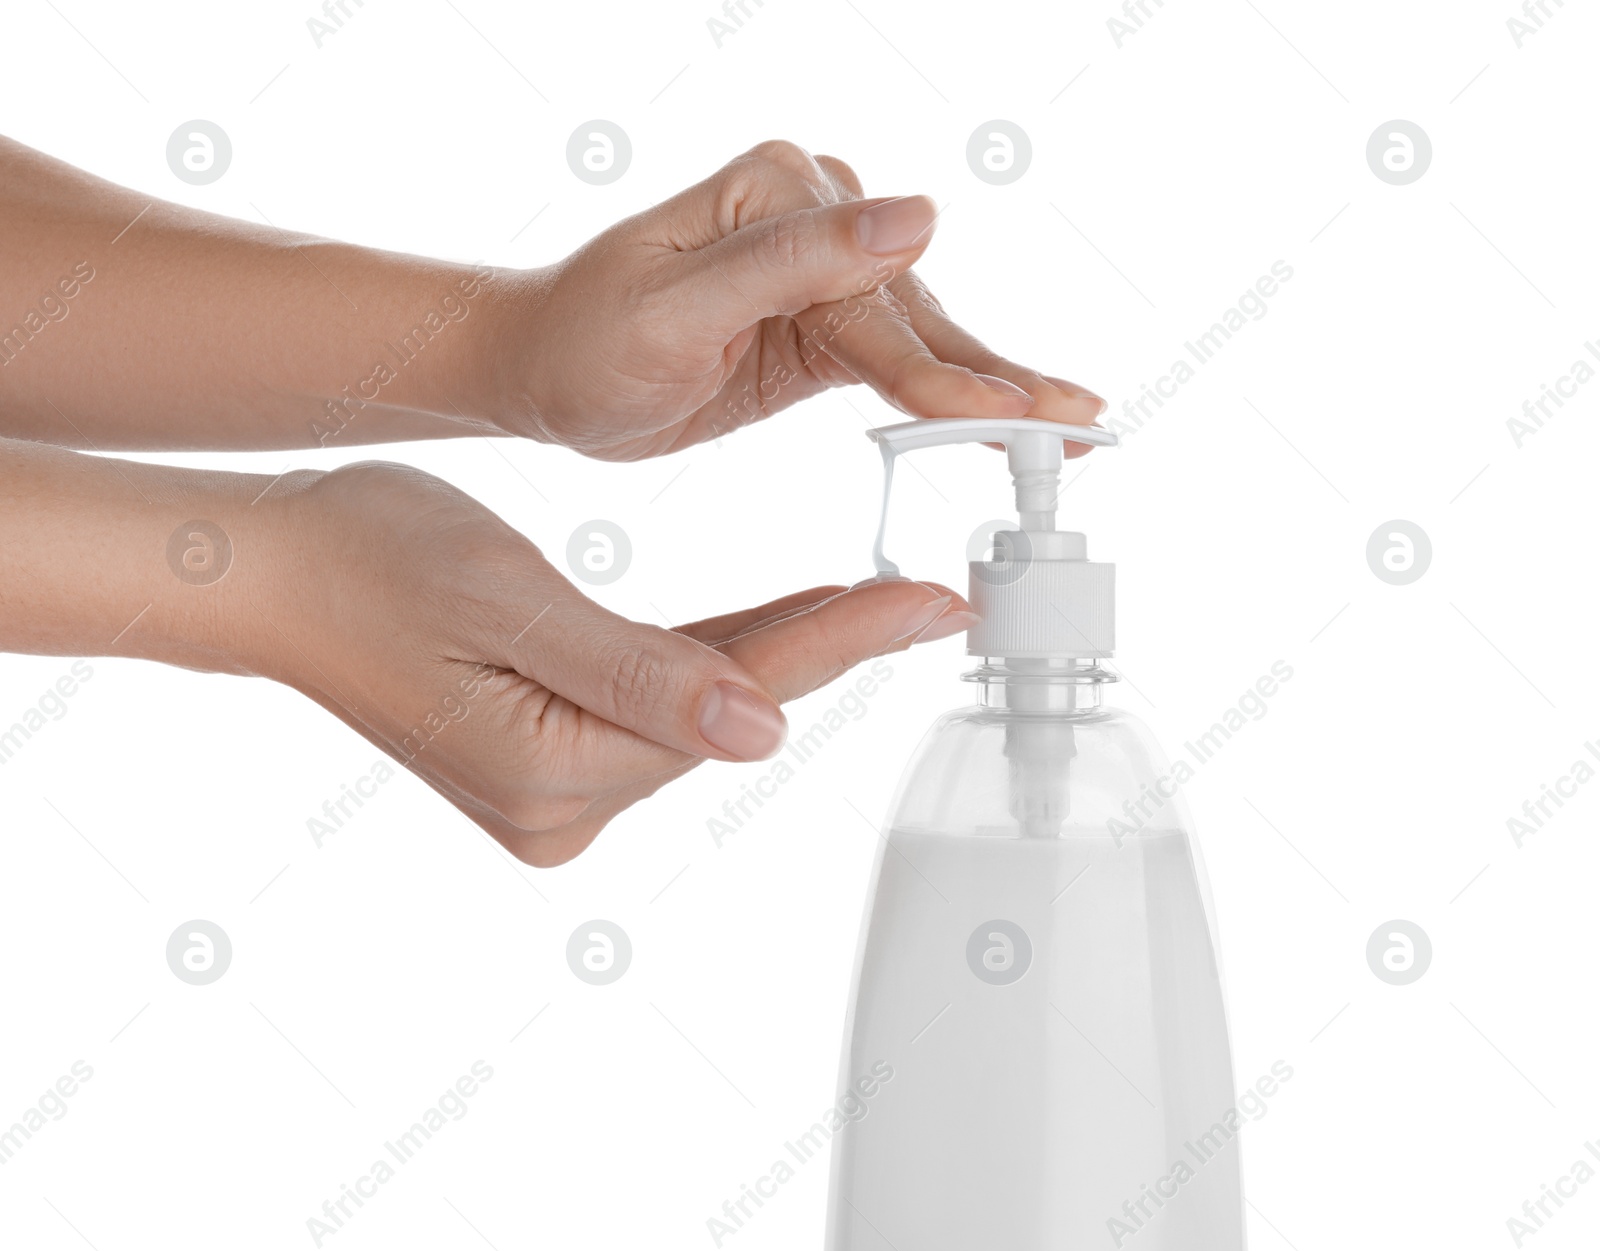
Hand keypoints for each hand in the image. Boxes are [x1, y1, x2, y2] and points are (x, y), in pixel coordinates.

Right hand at [247, 461, 974, 864]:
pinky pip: (657, 708)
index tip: (931, 607)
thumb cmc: (374, 564)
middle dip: (828, 652)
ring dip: (780, 653)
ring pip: (698, 710)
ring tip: (880, 603)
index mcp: (552, 775)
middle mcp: (561, 808)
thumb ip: (638, 673)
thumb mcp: (512, 602)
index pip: (731, 698)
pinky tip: (782, 624)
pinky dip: (717, 660)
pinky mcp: (550, 767)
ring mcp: (555, 796)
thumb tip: (758, 729)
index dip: (841, 646)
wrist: (280, 579)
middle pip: (725, 713)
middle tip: (932, 601)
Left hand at [498, 140, 1104, 460]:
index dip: (934, 367)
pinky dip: (953, 398)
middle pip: (919, 313)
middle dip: (996, 376)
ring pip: (925, 341)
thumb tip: (915, 216)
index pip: (870, 298)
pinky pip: (902, 365)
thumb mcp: (673, 304)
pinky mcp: (825, 328)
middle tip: (1079, 421)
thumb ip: (791, 261)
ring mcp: (827, 271)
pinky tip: (1007, 418)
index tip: (997, 417)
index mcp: (779, 189)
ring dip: (995, 389)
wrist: (544, 368)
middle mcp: (816, 216)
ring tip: (1073, 426)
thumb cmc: (584, 338)